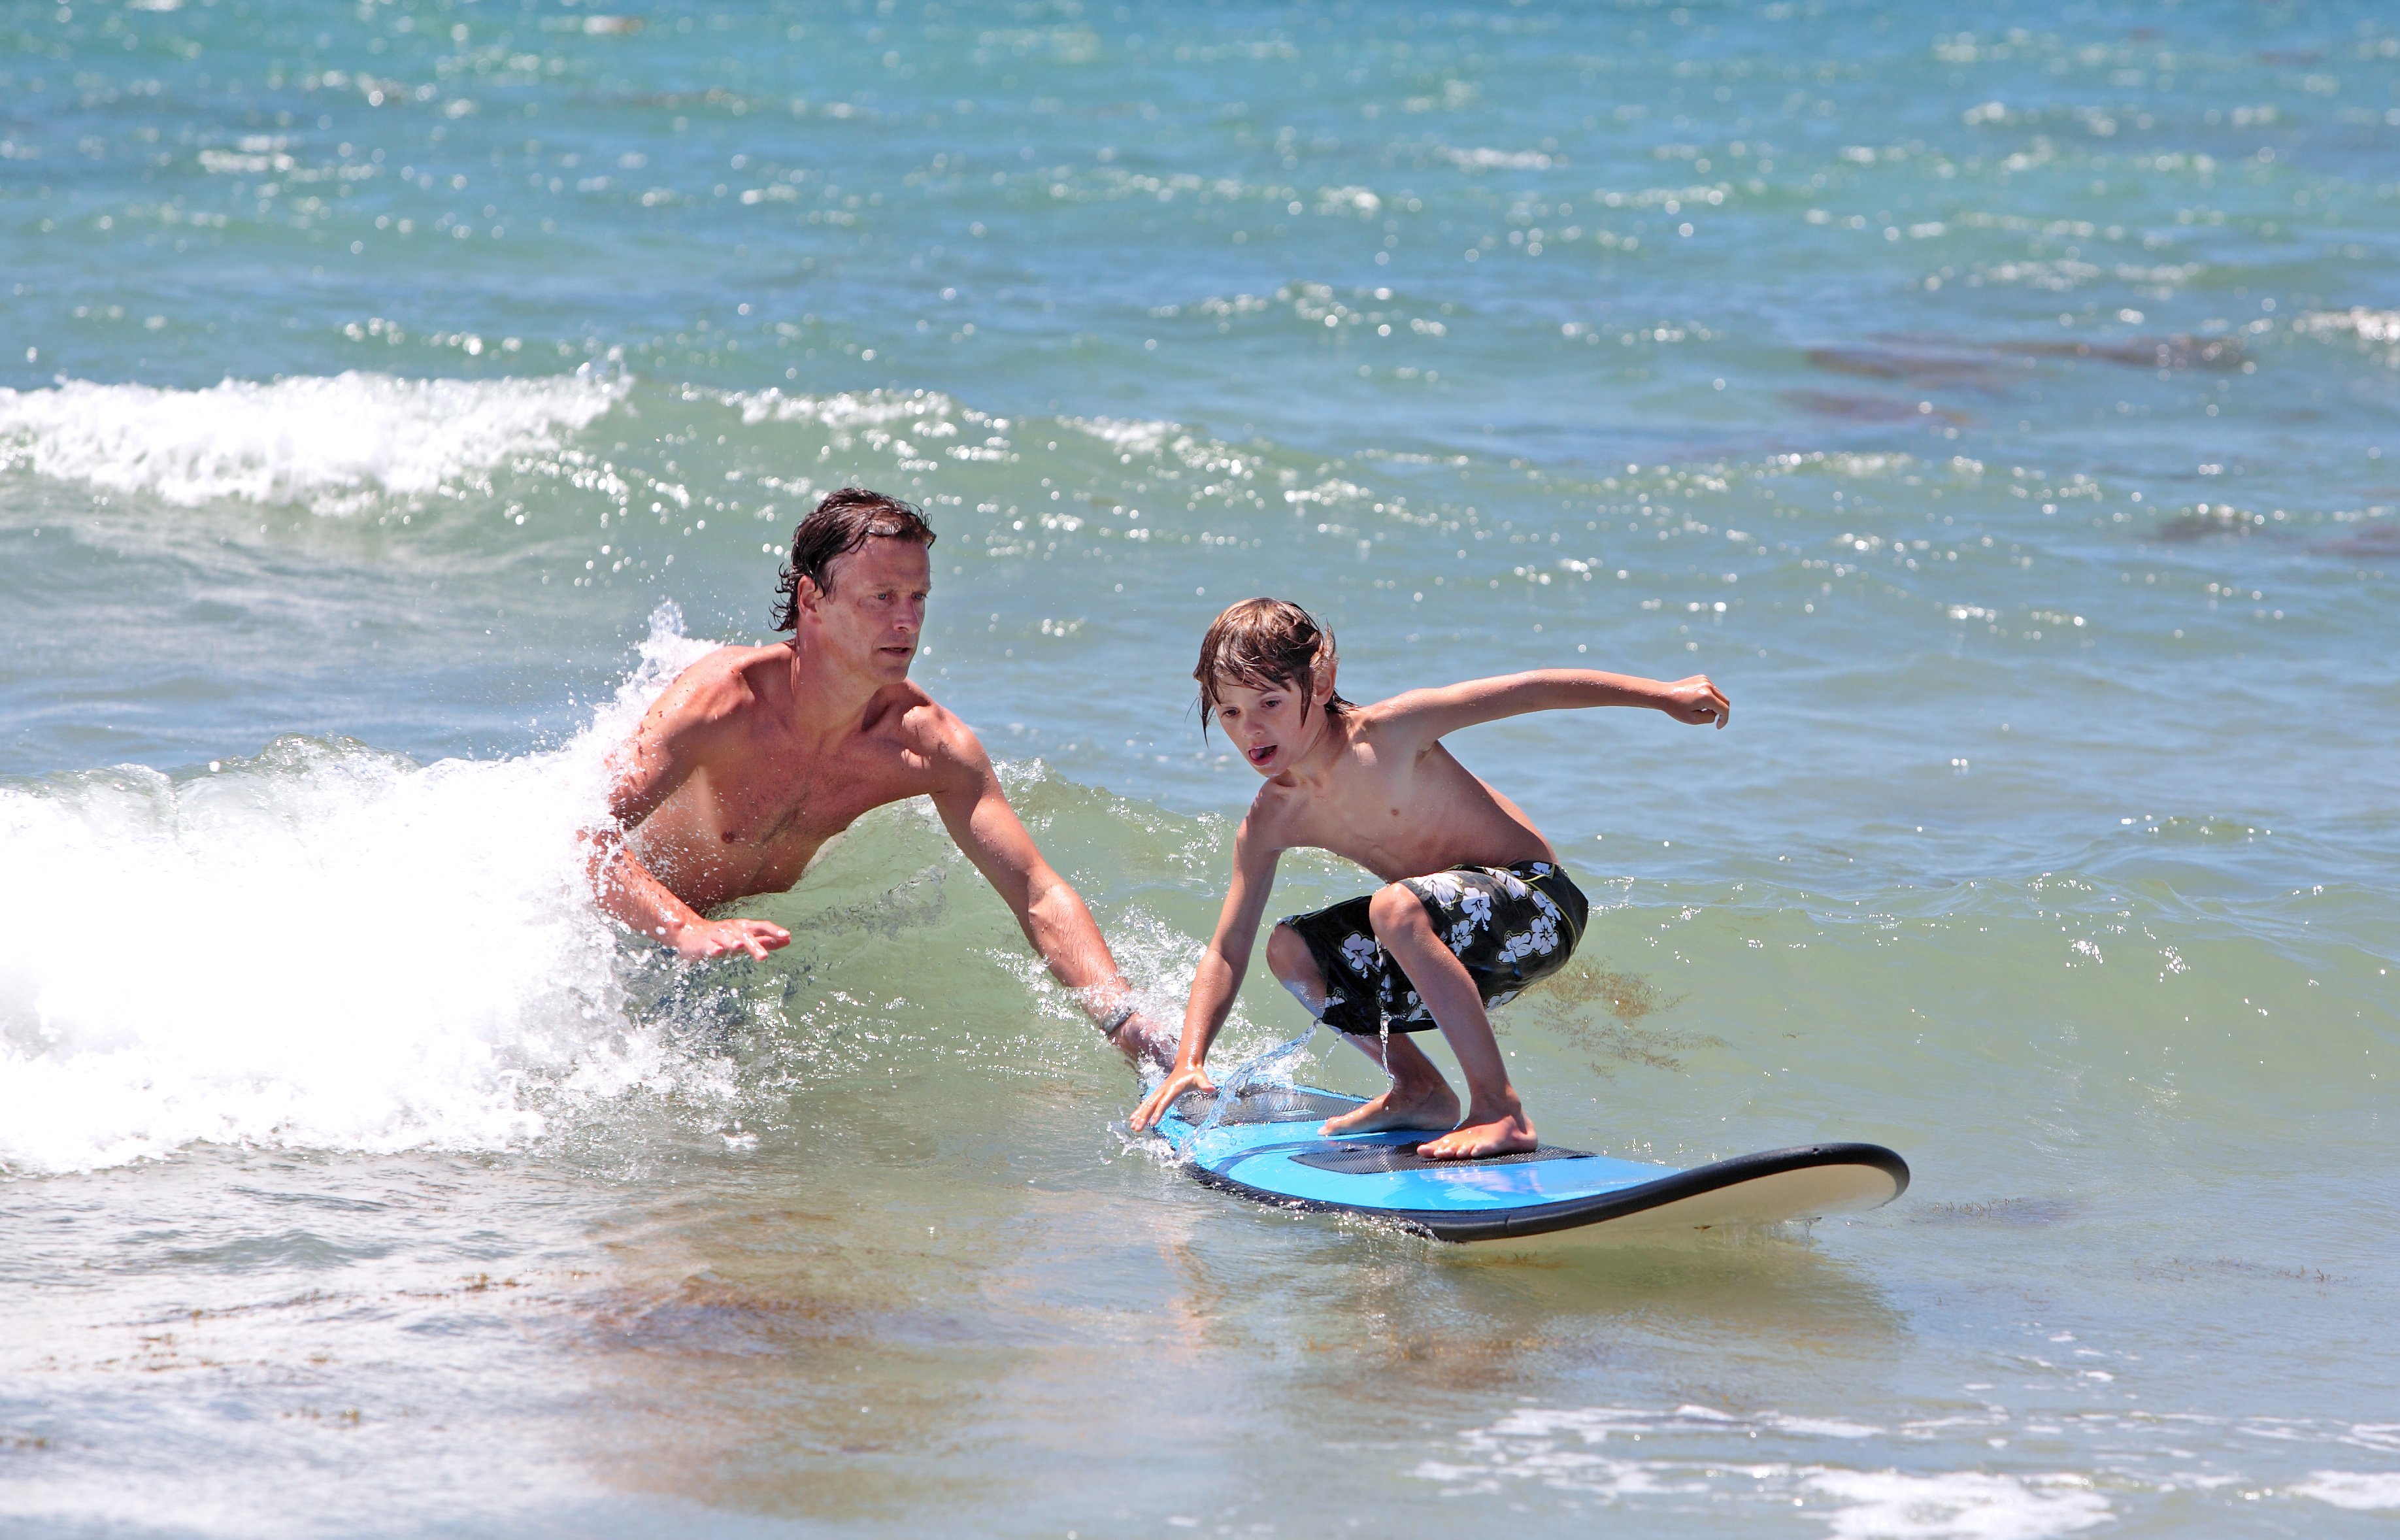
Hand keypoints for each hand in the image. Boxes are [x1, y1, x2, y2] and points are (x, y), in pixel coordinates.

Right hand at [671, 917, 791, 960]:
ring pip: (726, 938)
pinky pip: (708, 946)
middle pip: (745, 935)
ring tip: (739, 946)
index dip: (773, 931)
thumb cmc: (723, 936)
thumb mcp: (745, 938)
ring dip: (733, 941)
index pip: (761, 926)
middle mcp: (732, 929)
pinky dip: (713, 948)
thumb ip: (765, 940)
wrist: (691, 933)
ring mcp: (717, 935)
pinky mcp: (703, 943)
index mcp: (744, 927)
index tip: (787, 936)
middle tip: (764, 956)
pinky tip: (717, 951)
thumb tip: (787, 939)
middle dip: (754, 944)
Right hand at [1129, 1063, 1217, 1132]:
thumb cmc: (1195, 1073)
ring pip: (1148, 1104)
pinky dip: (1140, 1110)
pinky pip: (1148, 1102)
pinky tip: (1134, 1117)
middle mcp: (1164, 1090)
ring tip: (1132, 1125)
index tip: (1152, 1123)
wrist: (1187, 1064)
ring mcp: (1160, 1091)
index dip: (1158, 1113)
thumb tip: (1212, 1089)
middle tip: (1136, 1128)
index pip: (1164, 1102)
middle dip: (1143, 1116)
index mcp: (1173, 1089)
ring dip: (1140, 1114)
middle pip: (1152, 1105)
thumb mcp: (1201, 1078)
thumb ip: (1205, 1084)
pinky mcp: (1159, 1093)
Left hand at [1660, 674, 1730, 729]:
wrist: (1664, 694)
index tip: (1718, 727)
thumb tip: (1716, 712)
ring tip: (1698, 709)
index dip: (1724, 719)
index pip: (1724, 709)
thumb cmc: (1676, 709)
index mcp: (1706, 696)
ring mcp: (1706, 680)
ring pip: (1719, 695)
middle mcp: (1708, 686)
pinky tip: (1697, 701)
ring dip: (1715, 705)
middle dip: (1721, 712)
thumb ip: (1709, 718)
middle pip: (1725, 701)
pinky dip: (1710, 697)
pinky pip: (1712, 690)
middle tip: (1712, 719)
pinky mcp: (1703, 678)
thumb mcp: (1693, 719)